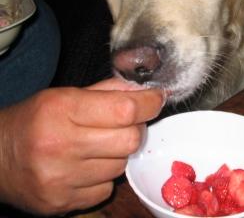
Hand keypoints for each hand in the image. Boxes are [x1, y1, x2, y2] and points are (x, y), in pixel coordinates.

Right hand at [0, 78, 164, 214]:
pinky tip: (86, 166)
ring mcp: (61, 179)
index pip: (125, 109)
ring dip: (119, 153)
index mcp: (62, 109)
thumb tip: (146, 92)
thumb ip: (109, 90)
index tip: (157, 99)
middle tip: (125, 123)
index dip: (149, 103)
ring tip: (98, 145)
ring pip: (121, 166)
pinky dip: (104, 176)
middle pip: (130, 140)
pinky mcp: (61, 203)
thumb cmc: (36, 119)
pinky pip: (105, 189)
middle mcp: (60, 145)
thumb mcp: (66, 95)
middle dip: (136, 129)